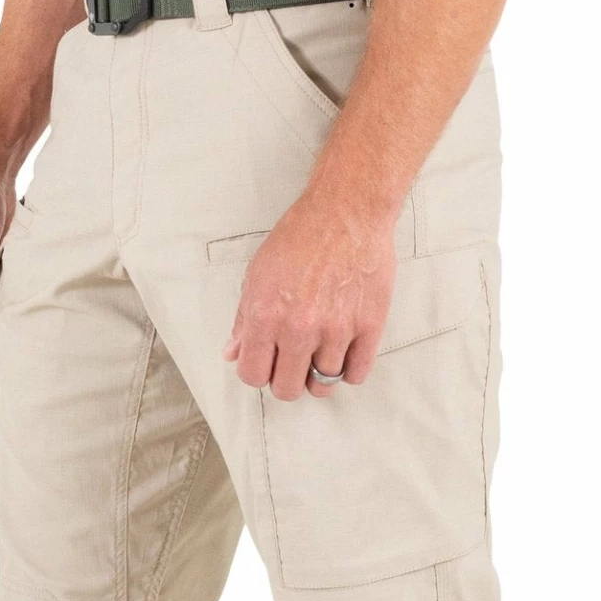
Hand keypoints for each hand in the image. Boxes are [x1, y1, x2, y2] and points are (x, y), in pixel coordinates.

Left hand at [223, 194, 396, 399]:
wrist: (347, 212)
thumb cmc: (301, 237)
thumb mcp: (258, 274)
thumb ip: (244, 320)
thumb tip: (233, 353)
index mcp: (266, 316)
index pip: (253, 375)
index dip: (258, 374)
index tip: (266, 365)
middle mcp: (299, 328)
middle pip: (287, 389)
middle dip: (286, 381)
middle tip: (292, 365)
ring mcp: (336, 330)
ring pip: (323, 384)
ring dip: (319, 375)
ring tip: (320, 355)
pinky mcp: (368, 326)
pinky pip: (356, 373)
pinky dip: (349, 370)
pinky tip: (343, 354)